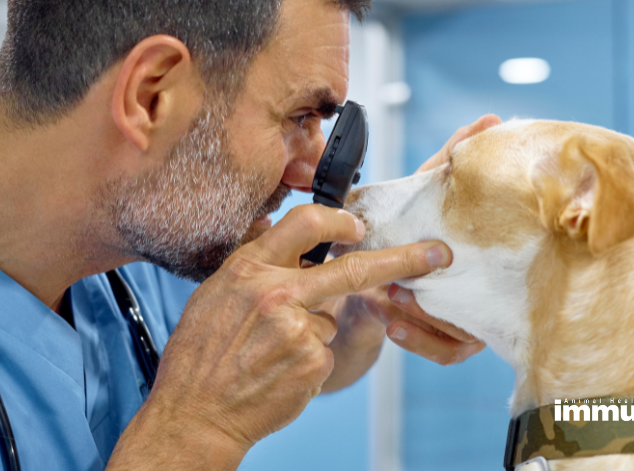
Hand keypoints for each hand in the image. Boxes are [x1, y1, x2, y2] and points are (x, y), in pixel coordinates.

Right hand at [108, 205, 452, 470]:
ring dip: (311, 333)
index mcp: (248, 268)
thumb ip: (252, 265)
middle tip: (438, 254)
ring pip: (329, 319)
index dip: (339, 219)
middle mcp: (276, 292)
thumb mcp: (214, 295)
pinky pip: (324, 351)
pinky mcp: (312, 362)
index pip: (305, 224)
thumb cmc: (199, 356)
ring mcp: (298, 329)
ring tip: (269, 354)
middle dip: (404, 258)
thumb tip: (276, 230)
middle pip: (353, 267)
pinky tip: (278, 372)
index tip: (359, 224)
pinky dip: (308, 361)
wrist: (194, 413)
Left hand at [361, 114, 499, 365]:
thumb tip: (488, 121)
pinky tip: (393, 323)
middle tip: (408, 278)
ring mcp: (473, 320)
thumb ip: (450, 159)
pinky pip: (448, 352)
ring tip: (395, 294)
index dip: (497, 254)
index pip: (513, 260)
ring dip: (428, 316)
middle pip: (491, 304)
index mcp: (489, 257)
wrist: (372, 278)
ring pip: (467, 334)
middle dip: (447, 294)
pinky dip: (420, 340)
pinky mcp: (448, 342)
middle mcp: (489, 291)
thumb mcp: (428, 192)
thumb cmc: (411, 229)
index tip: (451, 246)